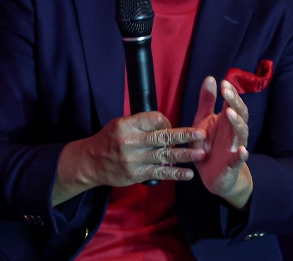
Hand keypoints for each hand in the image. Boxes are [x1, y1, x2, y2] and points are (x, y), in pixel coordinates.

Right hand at [81, 112, 206, 187]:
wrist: (91, 162)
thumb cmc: (108, 141)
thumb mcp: (119, 125)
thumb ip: (139, 124)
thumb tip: (165, 125)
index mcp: (126, 125)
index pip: (152, 119)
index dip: (166, 121)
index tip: (170, 126)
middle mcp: (130, 141)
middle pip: (161, 136)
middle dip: (184, 135)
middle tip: (201, 135)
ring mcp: (134, 159)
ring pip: (164, 155)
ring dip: (185, 155)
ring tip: (201, 154)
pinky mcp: (136, 174)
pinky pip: (160, 172)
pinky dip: (175, 173)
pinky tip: (188, 174)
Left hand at [191, 76, 252, 208]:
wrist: (213, 175)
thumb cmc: (208, 144)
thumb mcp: (203, 121)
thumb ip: (207, 101)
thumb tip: (211, 78)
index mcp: (226, 121)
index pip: (233, 104)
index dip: (230, 93)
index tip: (224, 82)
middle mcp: (234, 133)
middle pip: (240, 115)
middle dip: (234, 103)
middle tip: (226, 92)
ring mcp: (235, 147)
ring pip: (241, 134)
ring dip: (237, 124)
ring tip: (230, 113)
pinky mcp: (232, 164)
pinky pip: (239, 159)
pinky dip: (241, 155)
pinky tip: (242, 151)